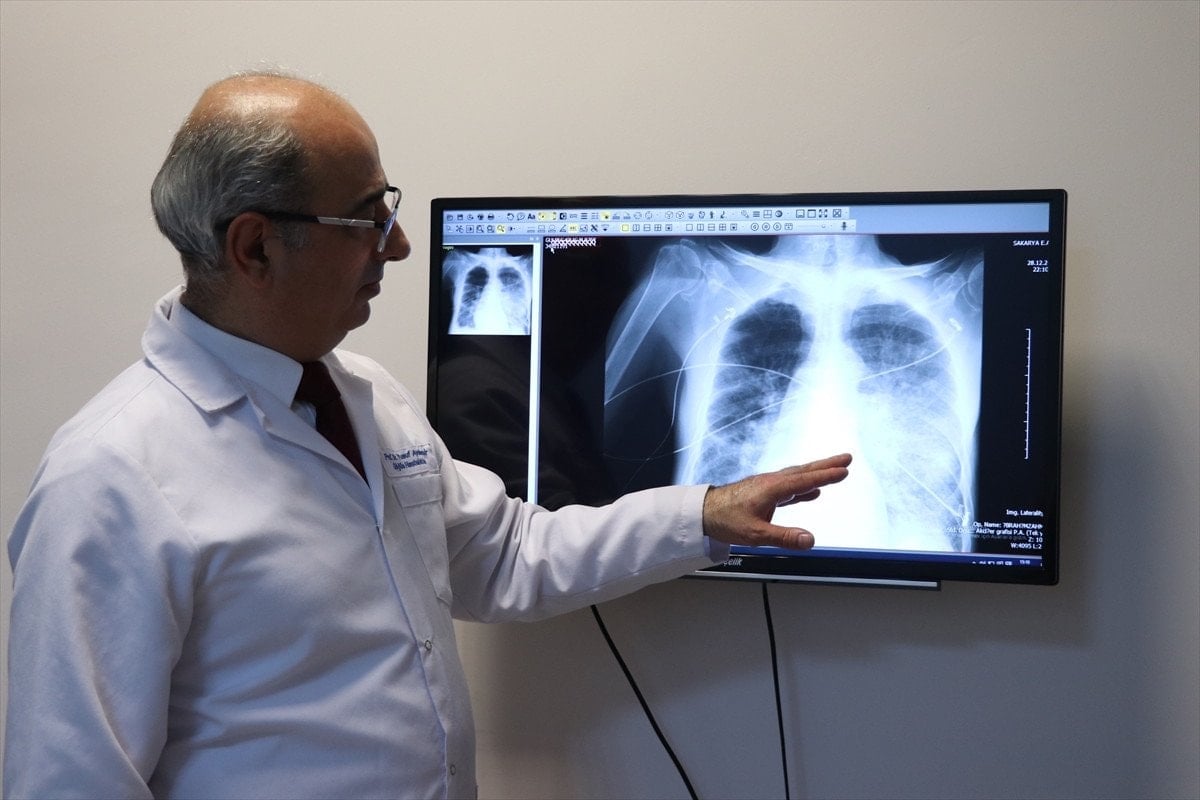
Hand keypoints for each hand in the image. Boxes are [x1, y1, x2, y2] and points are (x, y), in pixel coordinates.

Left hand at [701, 453, 851, 549]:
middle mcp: (771, 483)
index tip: (844, 470)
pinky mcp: (763, 493)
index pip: (804, 480)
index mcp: (772, 488)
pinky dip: (803, 486)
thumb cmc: (725, 520)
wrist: (703, 512)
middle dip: (826, 465)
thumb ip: (784, 537)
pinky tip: (810, 492)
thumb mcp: (756, 534)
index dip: (826, 475)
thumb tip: (809, 540)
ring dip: (816, 473)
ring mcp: (767, 486)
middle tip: (846, 458)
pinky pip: (789, 486)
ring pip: (797, 476)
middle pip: (804, 471)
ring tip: (834, 470)